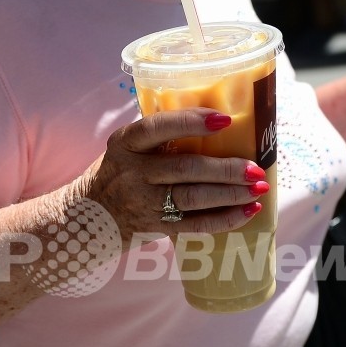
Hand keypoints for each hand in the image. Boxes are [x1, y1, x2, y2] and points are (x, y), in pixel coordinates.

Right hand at [78, 109, 268, 246]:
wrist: (86, 218)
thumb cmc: (118, 174)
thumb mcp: (126, 148)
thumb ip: (160, 137)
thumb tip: (220, 122)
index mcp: (126, 143)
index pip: (156, 128)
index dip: (190, 123)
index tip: (224, 120)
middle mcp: (133, 172)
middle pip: (185, 169)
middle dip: (225, 169)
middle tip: (255, 168)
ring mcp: (143, 203)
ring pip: (193, 198)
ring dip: (231, 193)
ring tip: (259, 187)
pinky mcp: (154, 227)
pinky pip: (195, 225)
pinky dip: (225, 219)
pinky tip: (248, 211)